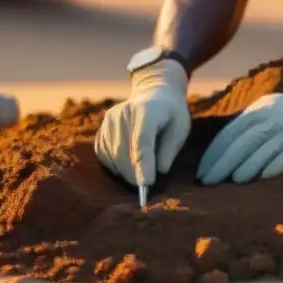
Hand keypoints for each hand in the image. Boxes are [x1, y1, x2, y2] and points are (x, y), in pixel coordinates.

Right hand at [94, 59, 191, 187]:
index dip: (143, 163)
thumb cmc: (171, 115)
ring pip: (112, 155)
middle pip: (123, 150)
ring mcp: (109, 120)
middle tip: (145, 187)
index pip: (142, 140)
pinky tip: (127, 166)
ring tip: (139, 175)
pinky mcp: (101, 129)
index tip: (146, 184)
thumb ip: (170, 148)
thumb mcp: (181, 127)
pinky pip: (104, 155)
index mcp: (147, 109)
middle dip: (134, 173)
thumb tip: (159, 170)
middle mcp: (123, 112)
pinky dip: (115, 167)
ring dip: (125, 173)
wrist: (154, 94)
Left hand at [197, 61, 282, 184]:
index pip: (230, 133)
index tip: (202, 171)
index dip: (215, 152)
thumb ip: (252, 124)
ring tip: (231, 182)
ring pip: (262, 149)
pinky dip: (274, 165)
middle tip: (208, 182)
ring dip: (245, 166)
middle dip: (223, 163)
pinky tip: (263, 178)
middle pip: (242, 142)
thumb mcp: (271, 109)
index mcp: (259, 110)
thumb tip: (229, 146)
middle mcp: (271, 118)